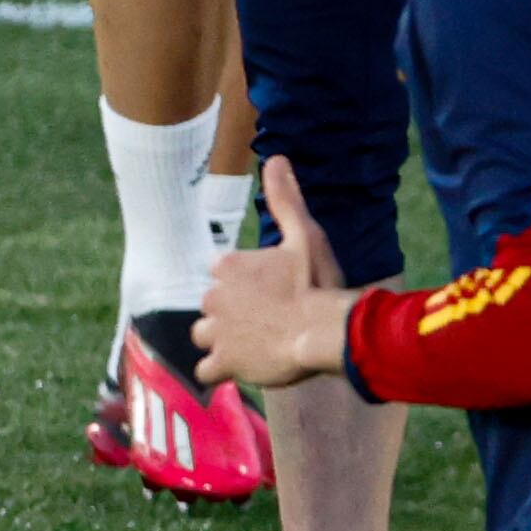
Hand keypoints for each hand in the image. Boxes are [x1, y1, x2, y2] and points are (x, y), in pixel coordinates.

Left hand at [195, 159, 351, 390]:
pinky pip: (206, 371)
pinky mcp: (222, 362)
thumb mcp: (305, 236)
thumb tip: (276, 158)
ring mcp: (215, 331)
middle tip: (268, 321)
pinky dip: (220, 371)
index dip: (247, 285)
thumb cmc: (318, 284)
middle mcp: (212, 296)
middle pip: (213, 306)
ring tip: (255, 345)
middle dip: (233, 313)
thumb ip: (286, 201)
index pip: (223, 275)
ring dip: (222, 341)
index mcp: (226, 266)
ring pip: (205, 335)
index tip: (272, 292)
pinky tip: (243, 368)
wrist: (326, 332)